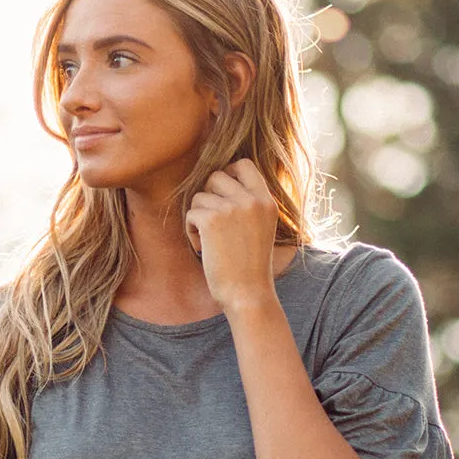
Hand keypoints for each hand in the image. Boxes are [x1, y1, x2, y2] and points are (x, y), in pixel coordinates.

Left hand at [184, 158, 279, 313]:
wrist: (247, 294)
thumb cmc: (250, 266)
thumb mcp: (260, 228)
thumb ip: (248, 203)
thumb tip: (219, 178)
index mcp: (267, 200)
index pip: (243, 164)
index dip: (227, 174)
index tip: (220, 194)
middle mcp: (252, 200)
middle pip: (216, 176)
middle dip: (208, 197)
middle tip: (212, 222)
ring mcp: (232, 208)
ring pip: (199, 196)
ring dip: (198, 217)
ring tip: (209, 241)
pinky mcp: (212, 220)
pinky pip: (191, 213)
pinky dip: (191, 231)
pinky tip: (203, 248)